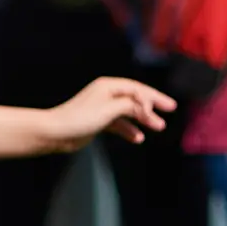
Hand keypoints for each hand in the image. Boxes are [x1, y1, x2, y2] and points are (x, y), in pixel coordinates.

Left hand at [34, 74, 173, 148]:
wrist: (56, 133)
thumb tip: (145, 107)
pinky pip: (119, 124)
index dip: (153, 97)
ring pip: (128, 112)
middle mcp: (106, 95)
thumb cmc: (79, 119)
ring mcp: (102, 108)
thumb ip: (130, 106)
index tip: (167, 107)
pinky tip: (138, 138)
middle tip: (170, 109)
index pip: (137, 89)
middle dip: (152, 105)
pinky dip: (129, 130)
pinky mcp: (98, 122)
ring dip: (143, 119)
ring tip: (158, 127)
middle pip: (135, 98)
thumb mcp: (109, 110)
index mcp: (108, 87)